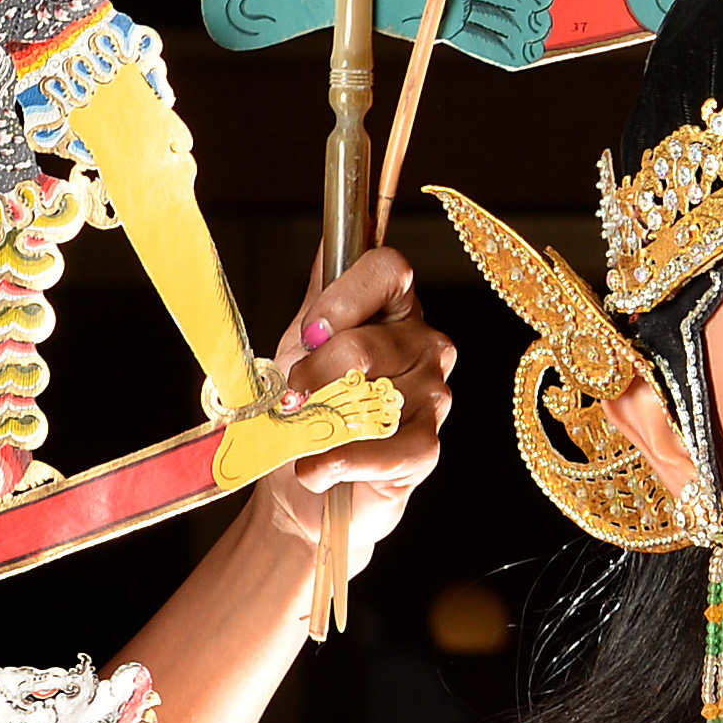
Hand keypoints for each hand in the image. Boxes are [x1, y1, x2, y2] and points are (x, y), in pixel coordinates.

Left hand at [256, 244, 455, 571]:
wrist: (300, 483)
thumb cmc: (306, 408)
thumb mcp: (300, 343)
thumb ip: (319, 295)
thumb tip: (332, 239)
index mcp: (394, 309)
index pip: (389, 268)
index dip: (346, 296)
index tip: (311, 331)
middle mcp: (423, 345)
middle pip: (366, 342)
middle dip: (313, 373)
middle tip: (291, 398)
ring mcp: (431, 395)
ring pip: (374, 394)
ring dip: (321, 422)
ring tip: (302, 438)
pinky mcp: (426, 448)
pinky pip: (390, 447)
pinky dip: (342, 461)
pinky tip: (319, 468)